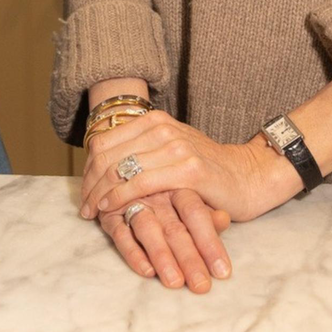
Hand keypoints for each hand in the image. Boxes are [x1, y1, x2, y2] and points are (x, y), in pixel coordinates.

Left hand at [79, 111, 301, 224]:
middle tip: (84, 207)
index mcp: (154, 119)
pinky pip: (141, 183)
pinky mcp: (188, 170)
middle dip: (90, 183)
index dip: (88, 168)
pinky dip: (120, 197)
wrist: (248, 176)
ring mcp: (176, 147)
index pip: (105, 141)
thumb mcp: (170, 151)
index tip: (84, 191)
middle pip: (107, 155)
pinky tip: (111, 209)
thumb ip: (142, 151)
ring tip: (92, 212)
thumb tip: (101, 165)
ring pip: (121, 169)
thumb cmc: (207, 169)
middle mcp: (163, 128)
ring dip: (100, 193)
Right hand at [97, 189, 233, 292]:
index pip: (196, 214)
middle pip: (174, 226)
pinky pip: (120, 234)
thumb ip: (207, 208)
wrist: (134, 157)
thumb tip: (224, 219)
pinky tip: (146, 271)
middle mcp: (156, 193)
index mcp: (180, 184)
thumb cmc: (175, 182)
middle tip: (201, 286)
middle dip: (188, 258)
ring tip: (175, 282)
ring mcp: (133, 202)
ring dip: (161, 256)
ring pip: (148, 229)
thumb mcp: (195, 190)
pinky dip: (132, 252)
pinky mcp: (111, 214)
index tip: (223, 271)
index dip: (210, 242)